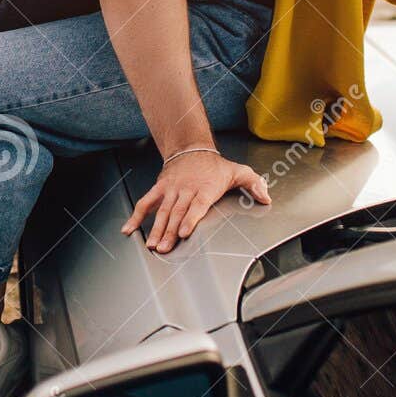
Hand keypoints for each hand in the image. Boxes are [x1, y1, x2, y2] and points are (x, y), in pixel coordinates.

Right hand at [120, 149, 269, 252]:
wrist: (191, 148)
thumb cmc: (215, 166)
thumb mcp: (238, 171)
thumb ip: (254, 184)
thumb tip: (266, 197)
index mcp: (205, 188)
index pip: (196, 205)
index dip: (189, 219)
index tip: (183, 232)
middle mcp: (186, 189)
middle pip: (177, 213)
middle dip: (168, 231)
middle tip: (163, 248)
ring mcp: (171, 190)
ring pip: (162, 211)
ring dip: (155, 229)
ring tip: (151, 245)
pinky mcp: (160, 189)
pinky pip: (146, 202)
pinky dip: (136, 216)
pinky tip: (129, 229)